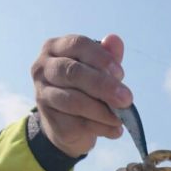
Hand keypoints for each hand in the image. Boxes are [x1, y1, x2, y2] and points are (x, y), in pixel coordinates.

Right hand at [31, 34, 132, 156]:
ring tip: (121, 118)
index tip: (120, 73)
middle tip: (127, 99)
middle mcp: (43, 69)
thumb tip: (115, 40)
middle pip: (73, 72)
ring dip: (103, 111)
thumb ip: (107, 56)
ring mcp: (43, 95)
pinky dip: (101, 128)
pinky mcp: (50, 120)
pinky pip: (78, 124)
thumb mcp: (97, 69)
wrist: (68, 124)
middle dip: (103, 86)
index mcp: (55, 48)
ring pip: (74, 101)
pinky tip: (115, 130)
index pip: (78, 45)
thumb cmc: (84, 88)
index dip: (101, 58)